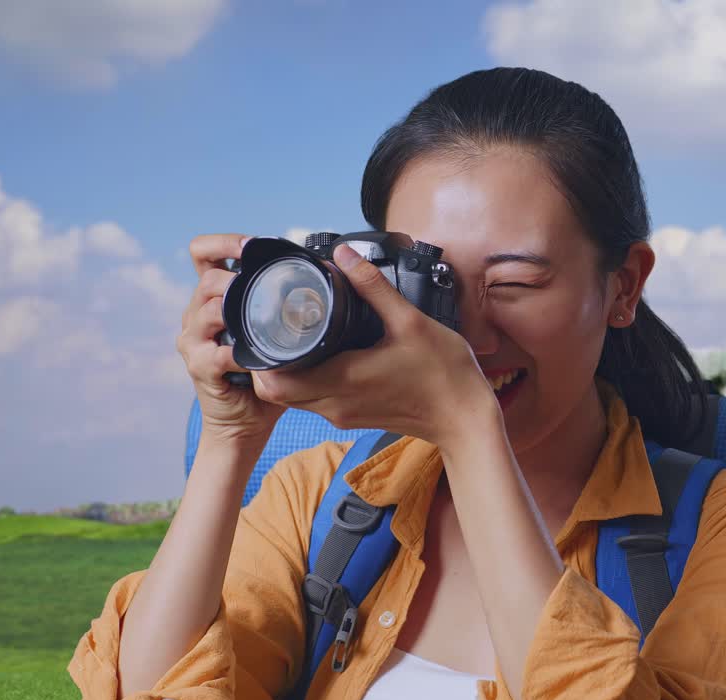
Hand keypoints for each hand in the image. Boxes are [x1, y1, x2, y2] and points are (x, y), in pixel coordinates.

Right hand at [177, 233, 286, 443]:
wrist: (245, 421)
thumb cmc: (264, 374)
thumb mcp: (276, 332)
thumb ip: (288, 307)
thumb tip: (331, 279)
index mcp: (214, 299)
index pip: (203, 254)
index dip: (223, 242)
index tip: (251, 246)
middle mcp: (197, 314)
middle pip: (207, 278)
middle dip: (236, 277)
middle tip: (266, 285)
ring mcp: (194, 341)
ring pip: (208, 309)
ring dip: (237, 309)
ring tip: (262, 318)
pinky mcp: (200, 367)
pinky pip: (218, 353)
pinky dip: (240, 354)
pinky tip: (258, 358)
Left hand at [251, 243, 498, 449]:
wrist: (464, 418)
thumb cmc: (444, 374)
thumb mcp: (409, 321)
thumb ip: (372, 285)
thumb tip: (344, 254)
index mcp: (343, 380)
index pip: (274, 382)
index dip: (260, 356)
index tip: (266, 326)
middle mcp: (335, 404)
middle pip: (276, 391)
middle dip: (267, 360)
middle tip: (274, 325)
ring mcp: (343, 414)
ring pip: (294, 398)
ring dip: (286, 372)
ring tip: (295, 336)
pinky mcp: (353, 416)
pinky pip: (314, 401)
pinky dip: (307, 380)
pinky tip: (322, 354)